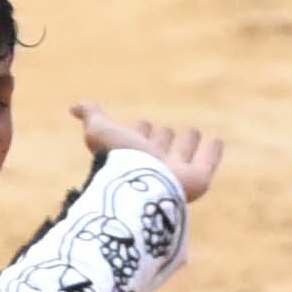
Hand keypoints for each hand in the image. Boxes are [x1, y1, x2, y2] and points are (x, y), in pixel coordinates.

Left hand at [74, 102, 224, 201]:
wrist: (141, 184)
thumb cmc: (118, 159)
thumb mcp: (100, 131)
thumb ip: (91, 116)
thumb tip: (73, 107)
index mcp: (131, 154)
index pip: (137, 139)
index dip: (139, 131)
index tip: (142, 124)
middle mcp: (153, 164)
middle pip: (160, 148)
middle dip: (163, 138)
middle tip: (166, 130)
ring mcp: (176, 172)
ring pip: (182, 154)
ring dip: (188, 143)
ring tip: (194, 132)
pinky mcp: (197, 180)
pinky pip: (207, 163)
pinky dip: (212, 152)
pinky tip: (217, 141)